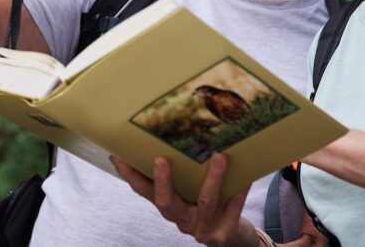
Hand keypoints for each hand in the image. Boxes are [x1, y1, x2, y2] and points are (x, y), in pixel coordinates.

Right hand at [111, 154, 256, 246]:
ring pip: (205, 203)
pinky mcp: (222, 234)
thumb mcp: (191, 192)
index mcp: (169, 206)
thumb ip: (184, 173)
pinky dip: (238, 192)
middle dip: (163, 181)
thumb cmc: (208, 205)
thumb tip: (178, 129)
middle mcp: (180, 219)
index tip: (118, 156)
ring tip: (220, 157)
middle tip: (161, 159)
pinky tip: (245, 178)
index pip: (143, 191)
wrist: (231, 238)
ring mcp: (201, 228)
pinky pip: (232, 210)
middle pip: (166, 202)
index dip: (129, 176)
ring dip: (212, 179)